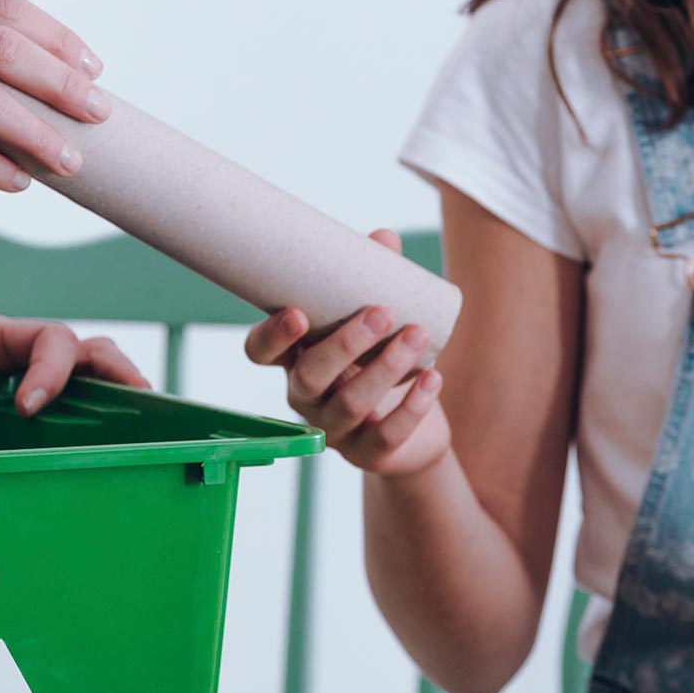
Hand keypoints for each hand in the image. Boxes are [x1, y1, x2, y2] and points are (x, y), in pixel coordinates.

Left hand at [0, 313, 149, 415]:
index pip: (48, 338)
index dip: (53, 369)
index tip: (32, 408)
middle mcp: (15, 364)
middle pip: (85, 353)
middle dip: (116, 371)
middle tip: (136, 400)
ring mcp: (20, 395)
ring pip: (87, 384)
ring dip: (117, 396)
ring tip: (147, 423)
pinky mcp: (17, 430)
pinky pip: (67, 422)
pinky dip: (96, 430)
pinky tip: (114, 453)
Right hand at [243, 230, 452, 475]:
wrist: (411, 432)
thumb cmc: (379, 363)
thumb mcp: (373, 323)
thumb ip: (373, 281)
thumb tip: (384, 238)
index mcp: (294, 360)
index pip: (260, 353)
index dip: (272, 337)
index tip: (297, 313)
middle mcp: (306, 397)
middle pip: (309, 376)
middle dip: (344, 344)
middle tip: (381, 313)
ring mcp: (334, 430)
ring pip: (350, 403)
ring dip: (385, 367)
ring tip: (418, 334)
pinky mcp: (369, 454)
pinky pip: (386, 435)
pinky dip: (412, 406)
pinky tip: (433, 379)